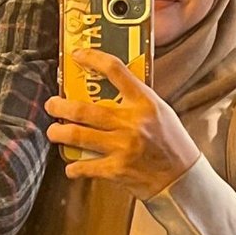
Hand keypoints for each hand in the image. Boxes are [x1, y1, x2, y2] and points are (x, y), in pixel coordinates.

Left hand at [45, 49, 197, 197]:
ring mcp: (123, 147)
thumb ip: (136, 100)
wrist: (183, 179)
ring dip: (59, 133)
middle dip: (60, 106)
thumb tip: (107, 86)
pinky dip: (74, 167)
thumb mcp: (160, 111)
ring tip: (54, 132)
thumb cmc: (171, 142)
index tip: (78, 55)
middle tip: (52, 105)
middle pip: (84, 109)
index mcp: (144, 103)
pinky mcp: (117, 169)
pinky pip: (86, 166)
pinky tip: (71, 166)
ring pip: (78, 135)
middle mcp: (132, 122)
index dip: (93, 58)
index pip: (116, 71)